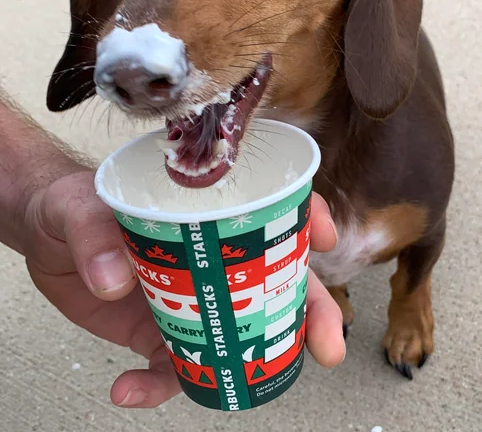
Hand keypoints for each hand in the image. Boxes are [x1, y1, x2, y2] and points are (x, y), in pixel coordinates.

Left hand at [22, 172, 344, 407]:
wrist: (45, 235)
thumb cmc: (75, 203)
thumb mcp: (81, 204)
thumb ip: (93, 234)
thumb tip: (114, 282)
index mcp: (210, 213)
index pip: (274, 209)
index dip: (309, 218)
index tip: (323, 236)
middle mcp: (213, 256)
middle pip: (277, 282)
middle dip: (311, 312)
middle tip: (326, 345)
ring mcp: (192, 297)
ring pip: (241, 333)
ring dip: (252, 364)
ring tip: (243, 385)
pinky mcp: (160, 331)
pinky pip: (176, 367)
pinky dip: (159, 387)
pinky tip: (129, 389)